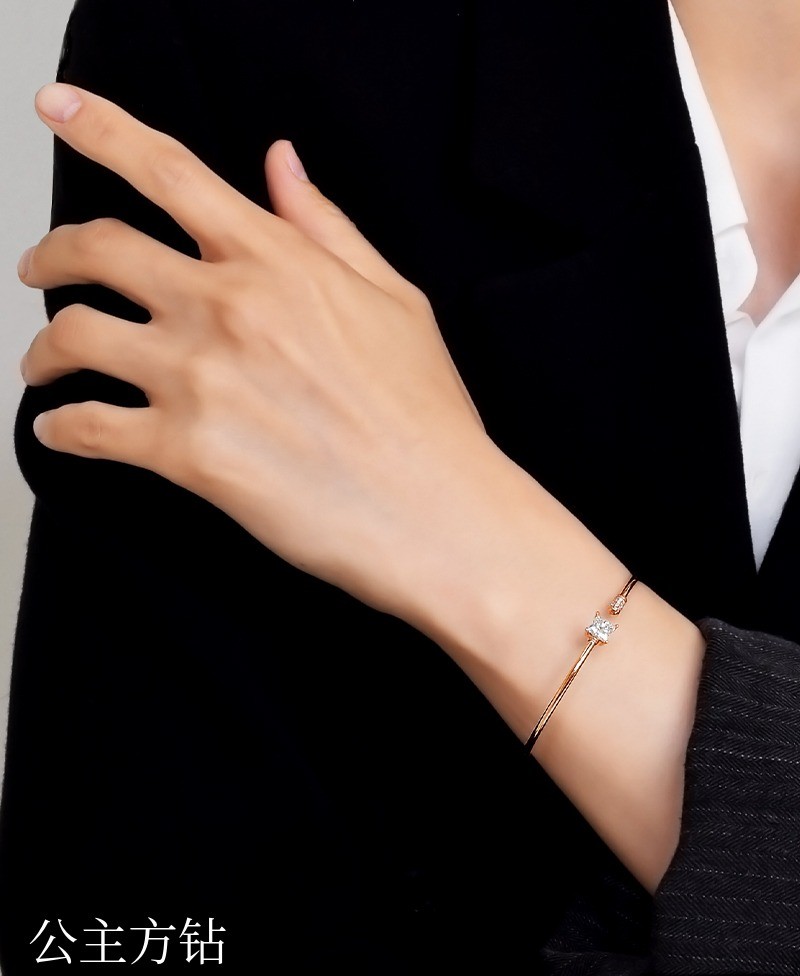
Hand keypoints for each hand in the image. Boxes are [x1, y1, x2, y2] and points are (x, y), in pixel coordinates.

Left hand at [17, 81, 491, 619]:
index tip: (58, 109)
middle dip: (48, 255)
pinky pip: (87, 429)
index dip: (99, 127)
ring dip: (42, 350)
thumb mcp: (394, 298)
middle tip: (37, 272)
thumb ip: (326, 227)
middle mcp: (227, 307)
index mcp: (276, 261)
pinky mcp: (187, 454)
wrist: (438, 513)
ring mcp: (201, 379)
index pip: (167, 170)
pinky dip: (59, 429)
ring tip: (42, 366)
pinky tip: (59, 431)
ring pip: (73, 337)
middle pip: (95, 248)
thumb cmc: (426, 417)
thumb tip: (279, 163)